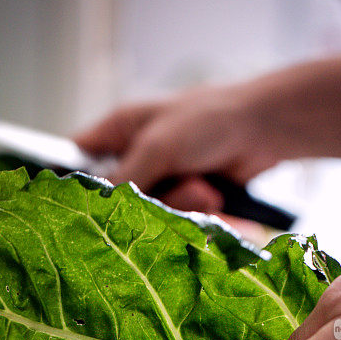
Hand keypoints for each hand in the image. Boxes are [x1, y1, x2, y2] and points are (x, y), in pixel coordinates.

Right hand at [74, 84, 277, 209]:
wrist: (265, 130)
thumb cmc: (210, 120)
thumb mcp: (159, 146)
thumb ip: (125, 177)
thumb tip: (97, 206)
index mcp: (120, 130)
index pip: (79, 158)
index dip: (75, 183)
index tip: (78, 207)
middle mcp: (138, 155)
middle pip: (120, 198)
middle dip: (151, 201)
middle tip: (177, 186)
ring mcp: (164, 178)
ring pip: (153, 213)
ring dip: (183, 205)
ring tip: (206, 189)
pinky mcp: (188, 197)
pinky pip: (180, 219)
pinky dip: (199, 213)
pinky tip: (216, 197)